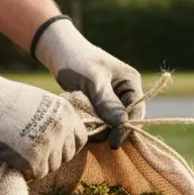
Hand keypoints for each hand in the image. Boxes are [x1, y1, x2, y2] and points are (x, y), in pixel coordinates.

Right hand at [0, 56, 88, 178]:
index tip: (55, 147)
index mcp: (67, 113)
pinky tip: (15, 159)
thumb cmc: (5, 100)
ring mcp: (50, 145)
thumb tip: (61, 140)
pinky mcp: (34, 159)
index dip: (67, 145)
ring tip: (20, 152)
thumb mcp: (41, 102)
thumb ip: (55, 119)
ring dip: (38, 164)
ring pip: (51, 167)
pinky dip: (27, 170)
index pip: (80, 140)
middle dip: (52, 156)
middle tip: (32, 151)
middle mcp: (62, 129)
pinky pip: (37, 173)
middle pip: (66, 156)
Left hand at [32, 16, 143, 147]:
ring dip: (100, 128)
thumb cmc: (76, 60)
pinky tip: (82, 124)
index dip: (126, 128)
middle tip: (94, 137)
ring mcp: (114, 99)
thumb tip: (122, 123)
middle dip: (112, 129)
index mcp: (131, 82)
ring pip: (112, 122)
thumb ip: (107, 102)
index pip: (136, 110)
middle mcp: (126, 92)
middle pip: (126, 119)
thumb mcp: (93, 81)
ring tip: (85, 129)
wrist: (57, 51)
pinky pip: (101, 120)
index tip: (113, 143)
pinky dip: (93, 124)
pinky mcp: (100, 104)